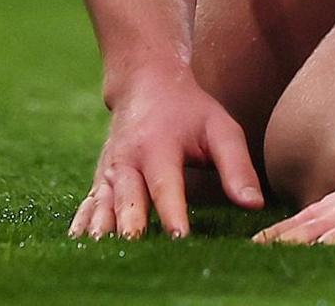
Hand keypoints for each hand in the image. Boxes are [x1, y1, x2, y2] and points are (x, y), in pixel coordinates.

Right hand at [70, 72, 264, 239]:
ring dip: (101, 228)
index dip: (172, 213)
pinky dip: (84, 223)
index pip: (166, 186)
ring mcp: (109, 169)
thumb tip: (254, 205)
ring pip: (102, 204)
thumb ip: (237, 167)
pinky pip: (89, 204)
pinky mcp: (100, 178)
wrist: (145, 82)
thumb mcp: (220, 129)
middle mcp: (127, 159)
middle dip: (130, 225)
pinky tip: (79, 244)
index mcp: (158, 147)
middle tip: (134, 250)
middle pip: (127, 198)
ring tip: (99, 252)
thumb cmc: (190, 110)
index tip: (179, 238)